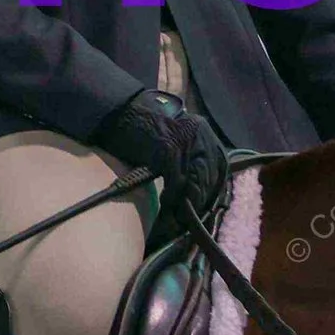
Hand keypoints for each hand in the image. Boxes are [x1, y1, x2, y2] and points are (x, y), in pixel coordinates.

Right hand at [91, 89, 228, 229]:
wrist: (116, 115)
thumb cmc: (140, 133)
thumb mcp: (172, 143)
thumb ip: (187, 161)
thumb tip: (196, 192)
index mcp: (202, 131)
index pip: (217, 166)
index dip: (210, 190)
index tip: (204, 208)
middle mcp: (198, 133)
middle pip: (207, 175)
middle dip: (199, 200)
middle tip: (188, 219)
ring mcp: (184, 140)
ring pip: (193, 180)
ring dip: (186, 204)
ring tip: (177, 219)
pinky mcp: (169, 149)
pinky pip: (175, 181)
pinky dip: (171, 197)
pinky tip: (165, 206)